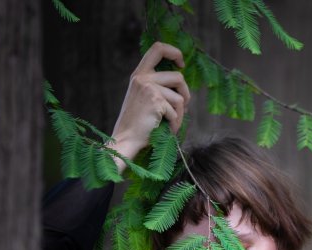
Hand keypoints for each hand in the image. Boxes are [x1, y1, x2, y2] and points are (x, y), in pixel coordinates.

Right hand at [109, 41, 190, 170]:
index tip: (181, 64)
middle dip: (186, 93)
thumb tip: (181, 84)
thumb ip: (155, 85)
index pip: (158, 48)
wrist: (125, 139)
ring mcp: (149, 88)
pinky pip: (176, 112)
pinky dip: (175, 123)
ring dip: (180, 113)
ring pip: (180, 97)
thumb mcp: (142, 97)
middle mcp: (143, 78)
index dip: (174, 52)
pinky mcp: (156, 102)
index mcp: (139, 74)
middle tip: (184, 107)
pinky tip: (168, 130)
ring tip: (173, 123)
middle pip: (178, 77)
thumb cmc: (136, 123)